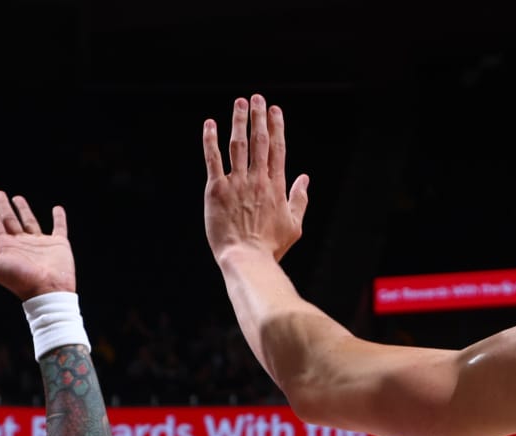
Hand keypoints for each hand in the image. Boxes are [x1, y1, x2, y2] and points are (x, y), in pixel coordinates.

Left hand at [0, 186, 75, 299]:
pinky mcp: (58, 244)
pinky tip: (57, 209)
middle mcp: (20, 243)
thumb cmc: (19, 280)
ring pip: (29, 221)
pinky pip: (59, 227)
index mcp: (4, 246)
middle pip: (8, 220)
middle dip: (2, 206)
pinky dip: (60, 218)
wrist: (47, 291)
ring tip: (17, 198)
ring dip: (23, 209)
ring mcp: (39, 243)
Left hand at [202, 94, 308, 262]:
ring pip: (238, 144)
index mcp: (275, 186)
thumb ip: (300, 199)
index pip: (278, 149)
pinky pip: (213, 159)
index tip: (275, 110)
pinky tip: (210, 124)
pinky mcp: (216, 189)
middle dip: (259, 117)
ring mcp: (236, 183)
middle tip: (257, 98)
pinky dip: (211, 139)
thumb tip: (305, 178)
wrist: (246, 258)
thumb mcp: (294, 225)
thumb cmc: (270, 247)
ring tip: (239, 103)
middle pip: (259, 141)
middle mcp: (257, 179)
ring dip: (239, 121)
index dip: (277, 127)